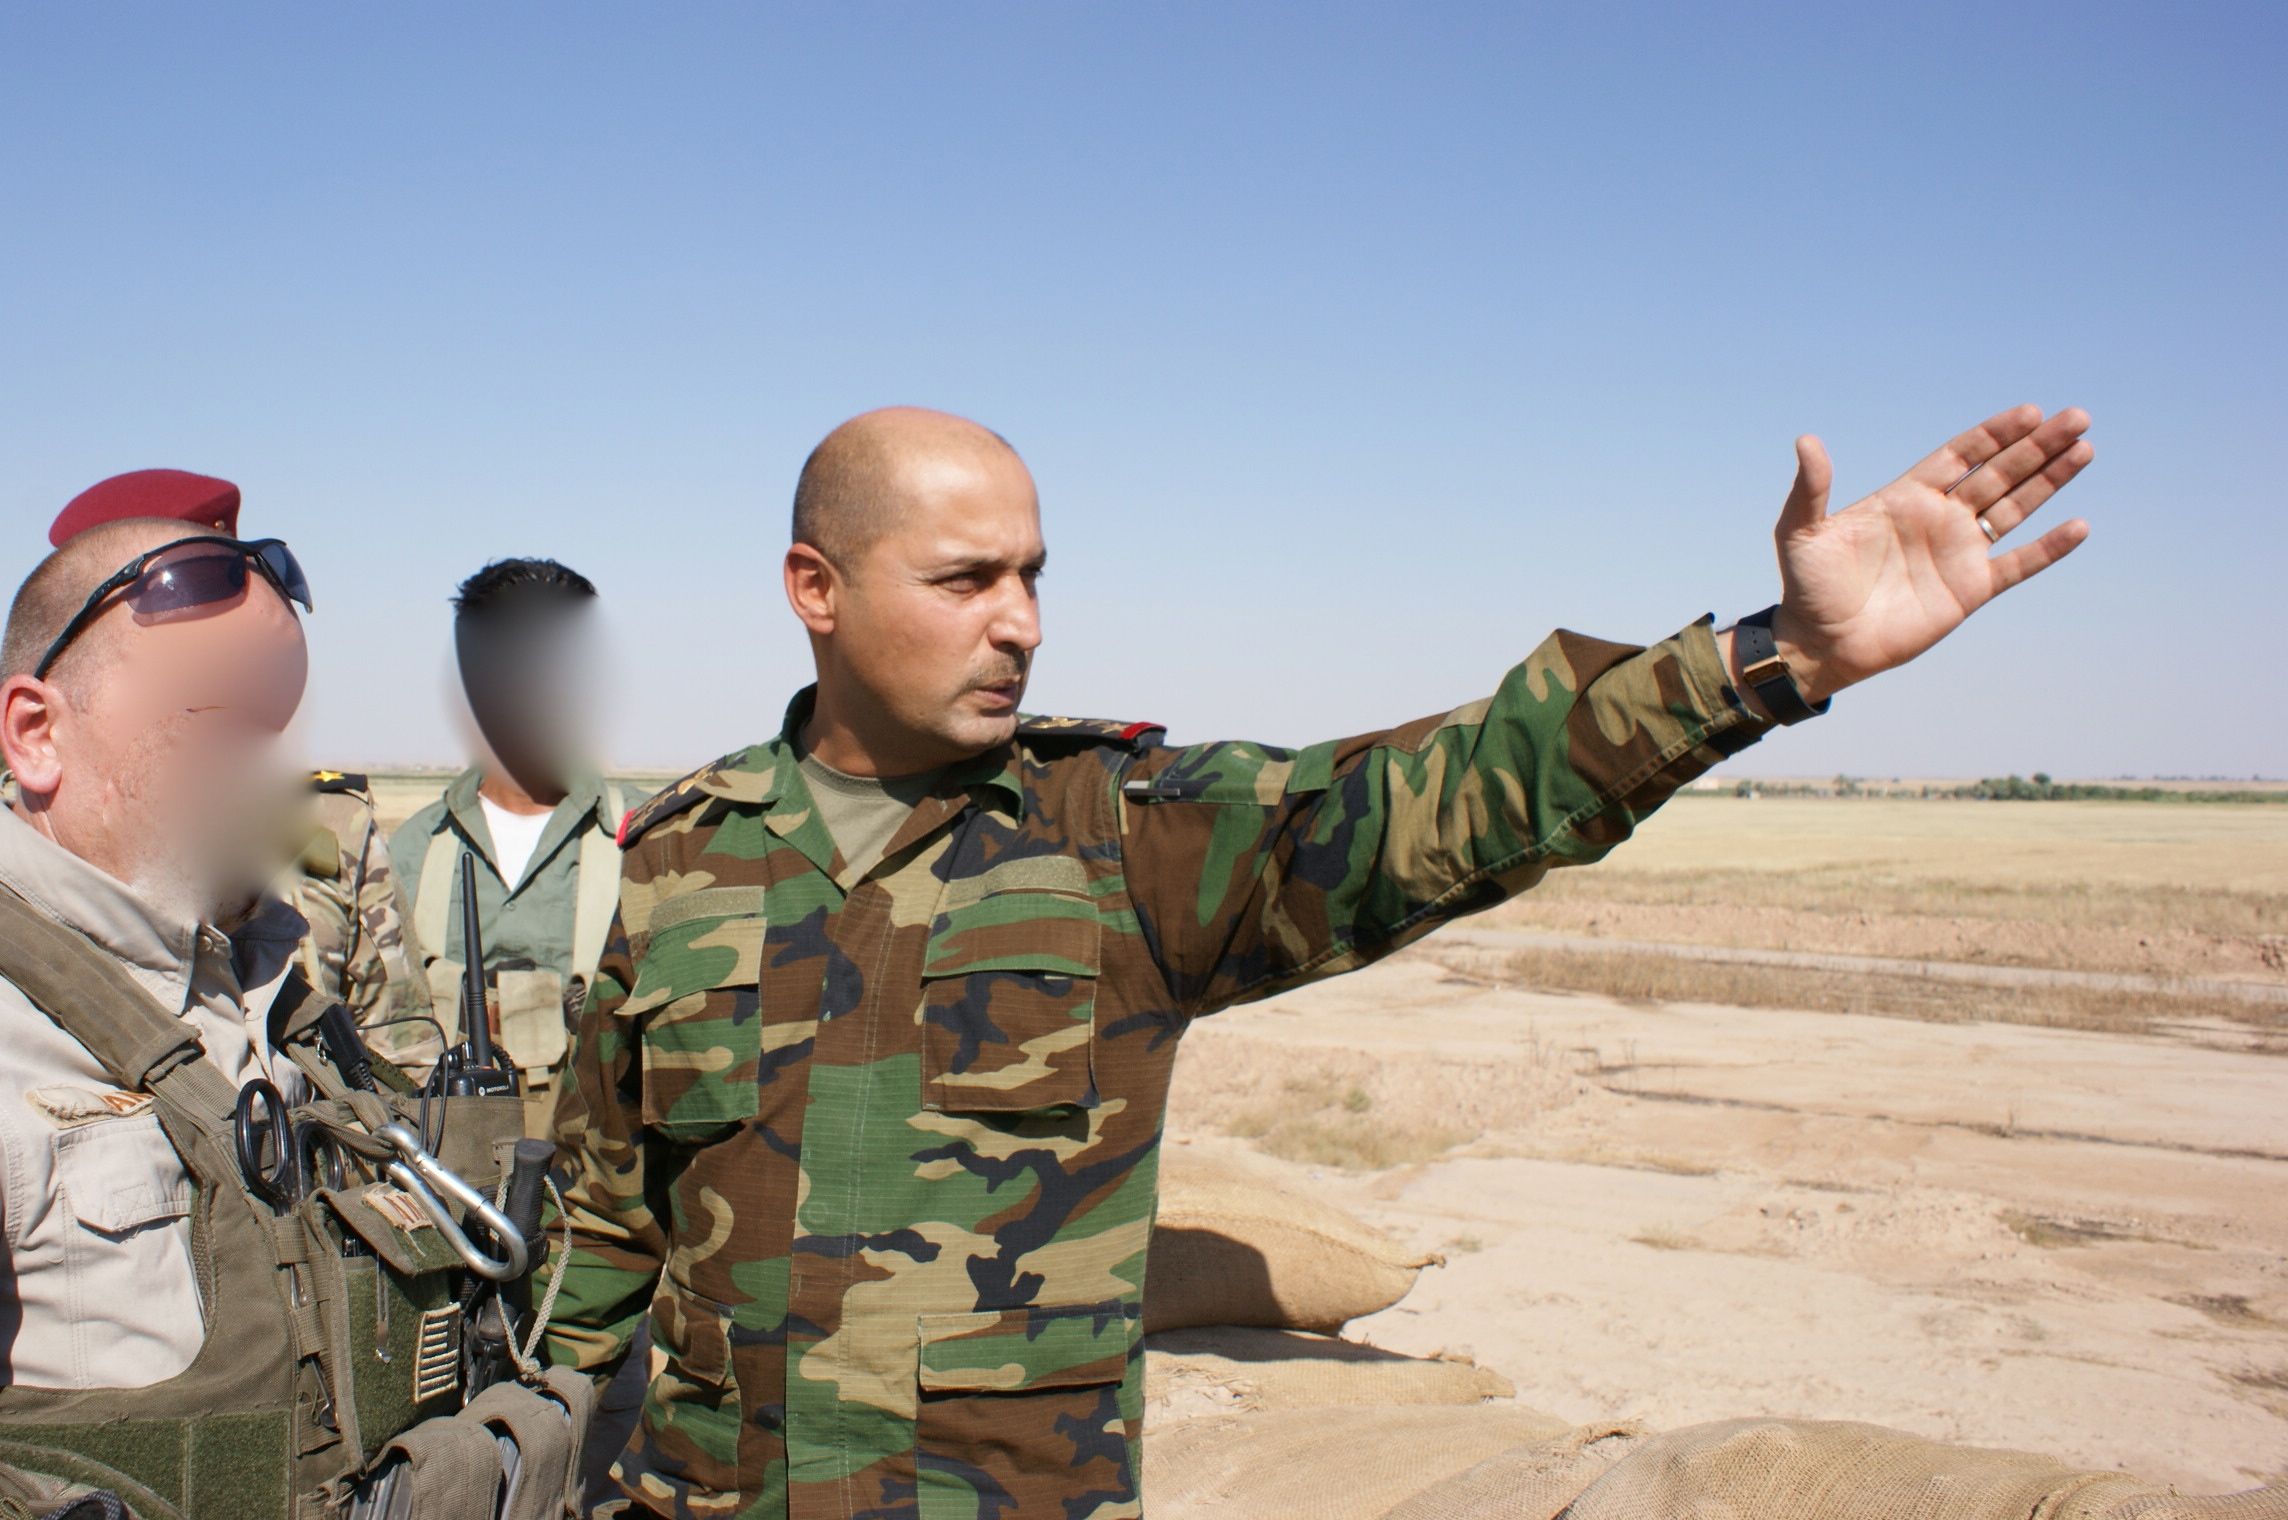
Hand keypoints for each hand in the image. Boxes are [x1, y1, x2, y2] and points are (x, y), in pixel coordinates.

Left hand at [1753, 405, 2092, 703]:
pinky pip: (2018, 565)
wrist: (1820, 644)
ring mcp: (1958, 553)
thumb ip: (1811, 488)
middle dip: (2037, 446)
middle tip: (2077, 418)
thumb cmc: (1807, 587)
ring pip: (2015, 508)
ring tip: (2083, 450)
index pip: (1962, 455)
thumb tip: (1807, 442)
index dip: (1996, 433)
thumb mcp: (1801, 532)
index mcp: (1907, 497)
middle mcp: (1940, 519)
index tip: (2030, 413)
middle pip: (1999, 473)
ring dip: (2050, 481)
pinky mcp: (1970, 590)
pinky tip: (2078, 526)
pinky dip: (2049, 548)